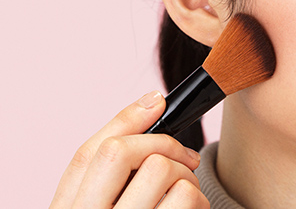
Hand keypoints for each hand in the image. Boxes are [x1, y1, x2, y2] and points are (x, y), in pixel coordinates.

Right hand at [50, 91, 209, 208]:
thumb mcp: (96, 200)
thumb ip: (112, 161)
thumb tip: (152, 100)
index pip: (91, 153)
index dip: (128, 120)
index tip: (158, 101)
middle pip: (129, 155)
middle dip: (165, 147)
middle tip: (186, 159)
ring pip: (167, 173)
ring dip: (188, 177)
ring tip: (185, 193)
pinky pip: (189, 198)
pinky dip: (200, 199)